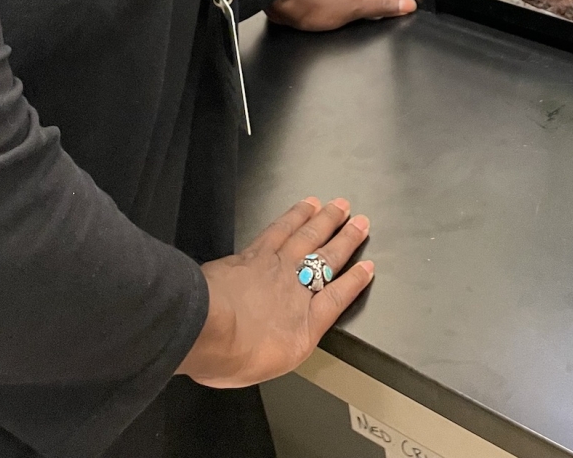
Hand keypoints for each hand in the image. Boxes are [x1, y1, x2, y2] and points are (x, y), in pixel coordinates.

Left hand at [176, 197, 373, 386]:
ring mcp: (275, 265)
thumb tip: (284, 339)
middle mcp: (296, 290)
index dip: (354, 282)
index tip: (367, 267)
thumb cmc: (233, 353)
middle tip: (361, 223)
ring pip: (308, 236)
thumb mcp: (271, 366)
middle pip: (328, 260)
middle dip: (346, 241)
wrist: (205, 328)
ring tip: (338, 206)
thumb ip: (287, 346)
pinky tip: (304, 206)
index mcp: (305, 326)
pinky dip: (296, 215)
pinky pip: (281, 228)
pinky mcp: (253, 251)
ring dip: (326, 220)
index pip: (338, 298)